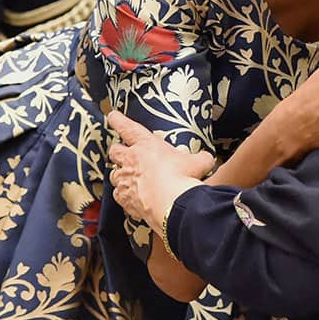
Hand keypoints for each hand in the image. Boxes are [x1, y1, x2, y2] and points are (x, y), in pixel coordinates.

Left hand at [108, 111, 212, 230]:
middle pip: (114, 151)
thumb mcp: (198, 161)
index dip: (118, 120)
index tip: (112, 116)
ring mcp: (125, 181)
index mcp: (147, 144)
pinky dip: (124, 195)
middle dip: (118, 150)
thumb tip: (206, 159)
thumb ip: (199, 158)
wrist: (171, 203)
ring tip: (130, 177)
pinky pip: (119, 195)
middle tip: (124, 152)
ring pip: (114, 174)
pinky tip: (133, 197)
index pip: (127, 127)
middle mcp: (131, 160)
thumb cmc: (183, 177)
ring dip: (121, 174)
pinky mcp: (124, 200)